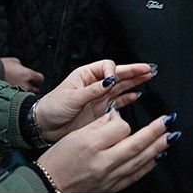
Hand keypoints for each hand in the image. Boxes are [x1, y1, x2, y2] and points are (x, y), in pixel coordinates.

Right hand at [1, 57, 43, 92]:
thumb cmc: (3, 65)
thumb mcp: (16, 62)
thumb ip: (24, 68)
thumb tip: (24, 71)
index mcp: (29, 75)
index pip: (41, 79)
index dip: (38, 78)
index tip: (36, 78)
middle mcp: (27, 85)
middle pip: (37, 89)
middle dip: (33, 86)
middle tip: (28, 84)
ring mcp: (20, 92)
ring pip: (28, 95)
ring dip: (26, 92)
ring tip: (21, 89)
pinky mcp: (13, 96)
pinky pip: (20, 98)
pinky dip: (19, 96)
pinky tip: (15, 92)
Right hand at [35, 110, 178, 192]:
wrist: (48, 186)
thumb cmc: (58, 160)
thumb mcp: (75, 135)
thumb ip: (98, 125)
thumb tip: (117, 117)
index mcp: (92, 145)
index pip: (120, 128)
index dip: (123, 119)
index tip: (121, 114)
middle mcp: (103, 162)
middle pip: (136, 144)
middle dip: (156, 132)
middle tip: (169, 120)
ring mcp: (110, 177)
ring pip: (140, 160)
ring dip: (158, 147)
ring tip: (171, 136)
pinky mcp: (112, 187)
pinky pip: (136, 175)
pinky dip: (149, 165)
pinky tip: (157, 156)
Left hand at [36, 59, 154, 141]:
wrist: (45, 126)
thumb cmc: (52, 107)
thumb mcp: (71, 97)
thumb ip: (92, 90)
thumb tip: (109, 82)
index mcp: (85, 75)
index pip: (107, 67)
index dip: (114, 72)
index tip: (114, 81)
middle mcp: (94, 84)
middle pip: (118, 74)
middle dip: (133, 71)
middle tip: (148, 69)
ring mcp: (98, 97)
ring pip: (121, 86)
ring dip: (134, 82)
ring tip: (148, 77)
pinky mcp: (100, 110)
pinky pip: (118, 101)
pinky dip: (128, 98)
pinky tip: (137, 94)